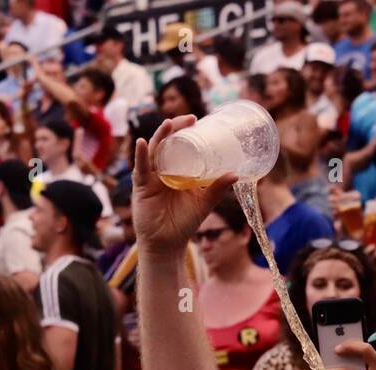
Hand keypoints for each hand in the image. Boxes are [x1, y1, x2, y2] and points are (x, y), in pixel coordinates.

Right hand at [132, 117, 236, 255]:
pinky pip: (140, 169)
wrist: (167, 244)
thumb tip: (236, 173)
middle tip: (190, 119)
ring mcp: (150, 177)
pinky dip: (140, 156)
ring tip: (168, 124)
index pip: (178, 145)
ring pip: (153, 151)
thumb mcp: (204, 203)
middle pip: (166, 143)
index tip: (197, 120)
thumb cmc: (184, 223)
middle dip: (175, 128)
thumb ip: (217, 188)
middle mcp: (162, 170)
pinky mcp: (141, 188)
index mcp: (176, 170)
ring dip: (159, 136)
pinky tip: (142, 144)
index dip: (185, 131)